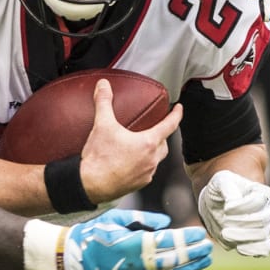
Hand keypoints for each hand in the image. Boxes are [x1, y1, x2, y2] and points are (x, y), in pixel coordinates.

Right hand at [64, 209, 211, 269]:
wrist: (73, 259)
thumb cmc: (95, 235)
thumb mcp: (114, 218)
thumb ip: (142, 218)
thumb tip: (166, 223)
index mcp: (130, 245)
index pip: (166, 243)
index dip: (186, 239)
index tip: (200, 234)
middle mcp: (135, 266)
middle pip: (172, 260)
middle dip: (193, 254)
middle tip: (208, 248)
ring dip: (190, 269)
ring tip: (204, 261)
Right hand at [79, 79, 181, 202]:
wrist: (91, 184)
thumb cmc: (99, 157)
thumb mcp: (102, 125)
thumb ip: (104, 102)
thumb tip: (103, 85)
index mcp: (148, 143)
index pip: (169, 125)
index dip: (176, 114)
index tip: (179, 109)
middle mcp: (152, 159)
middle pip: (164, 143)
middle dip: (162, 135)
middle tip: (155, 128)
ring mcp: (146, 173)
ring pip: (156, 159)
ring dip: (152, 151)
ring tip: (141, 145)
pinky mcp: (139, 184)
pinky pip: (147, 172)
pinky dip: (143, 164)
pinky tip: (131, 162)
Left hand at [198, 170, 269, 256]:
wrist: (216, 203)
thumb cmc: (220, 189)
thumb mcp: (220, 181)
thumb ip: (228, 189)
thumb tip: (232, 205)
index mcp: (262, 193)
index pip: (257, 201)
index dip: (241, 207)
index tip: (226, 208)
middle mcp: (268, 210)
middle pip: (261, 220)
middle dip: (240, 223)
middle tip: (224, 223)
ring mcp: (266, 226)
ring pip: (262, 235)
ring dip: (242, 237)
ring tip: (225, 234)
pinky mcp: (259, 240)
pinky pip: (263, 249)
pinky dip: (253, 250)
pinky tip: (239, 248)